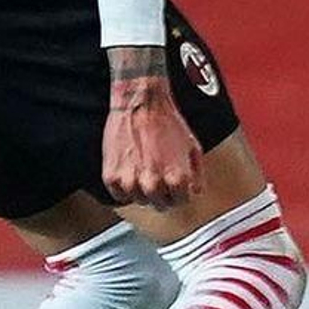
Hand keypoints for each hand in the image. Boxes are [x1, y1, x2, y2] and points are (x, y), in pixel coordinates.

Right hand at [103, 47, 202, 206]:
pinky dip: (124, 188)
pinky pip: (119, 196)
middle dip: (163, 194)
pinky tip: (130, 171)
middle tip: (161, 178)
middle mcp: (153, 183)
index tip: (177, 187)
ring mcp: (130, 182)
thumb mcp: (193, 146)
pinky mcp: (111, 177)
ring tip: (144, 170)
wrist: (141, 103)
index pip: (181, 202)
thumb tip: (195, 191)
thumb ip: (196, 174)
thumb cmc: (167, 121)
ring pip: (139, 201)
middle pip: (160, 205)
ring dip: (143, 190)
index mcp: (176, 178)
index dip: (180, 193)